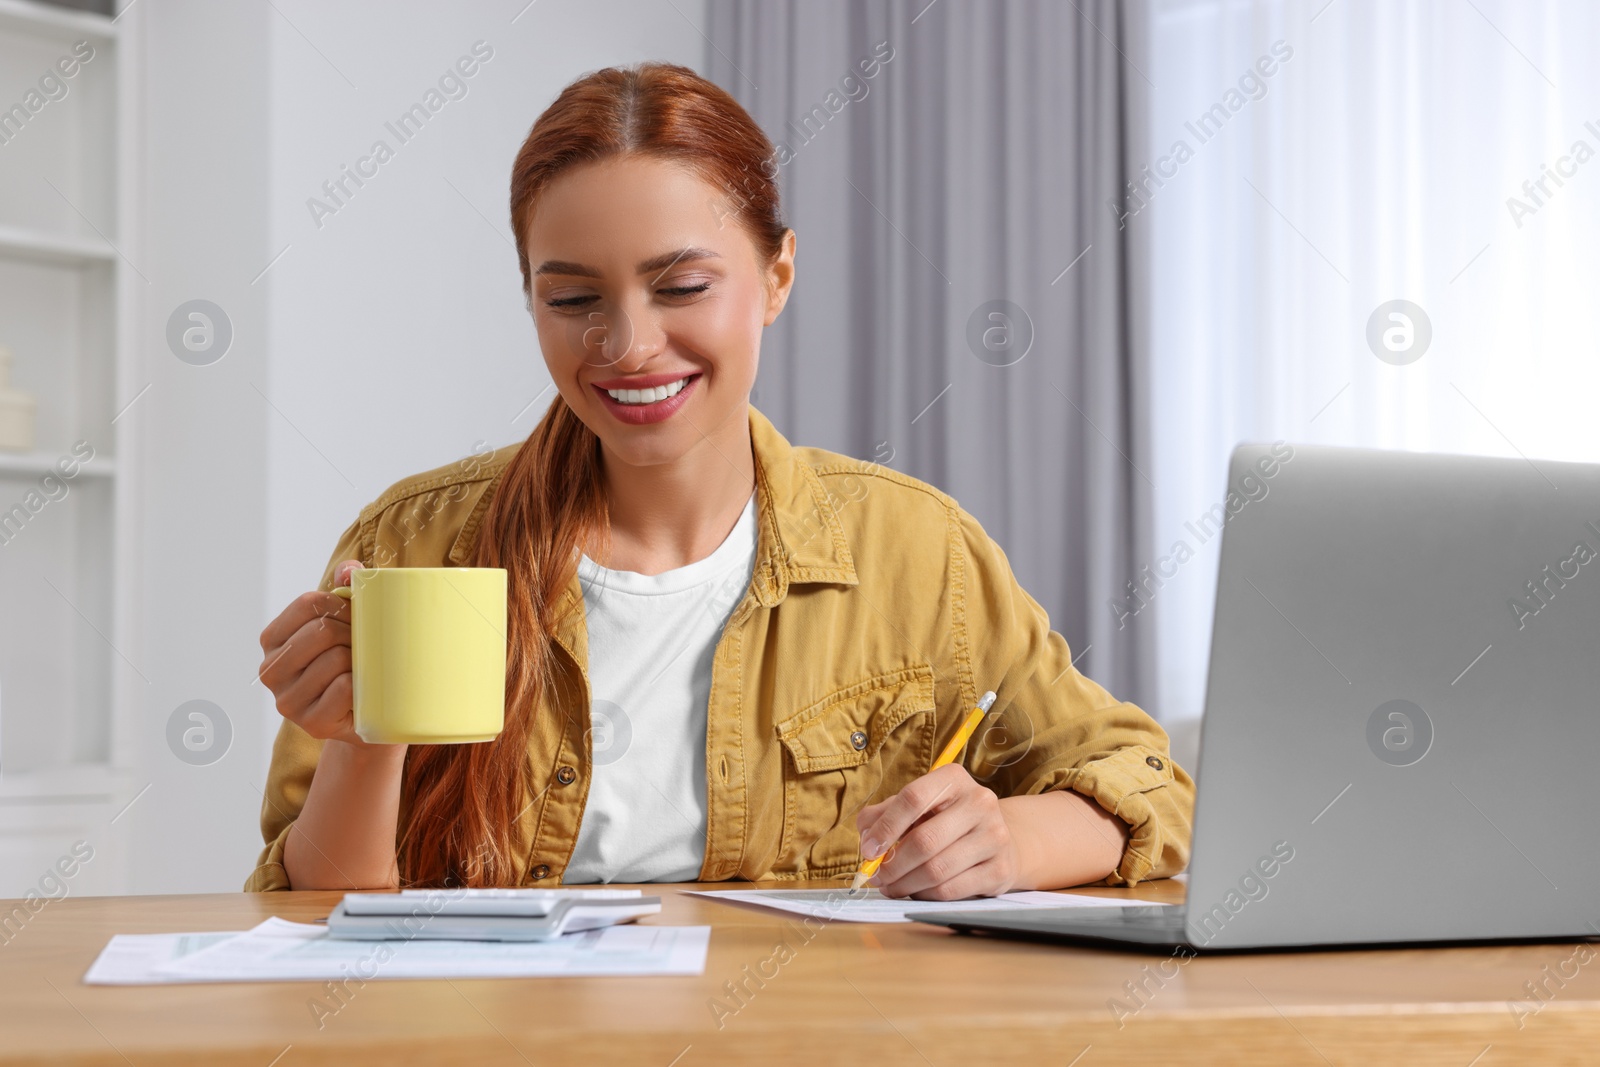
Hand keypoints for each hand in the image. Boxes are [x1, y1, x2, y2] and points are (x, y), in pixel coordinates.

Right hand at [258, 559, 393, 749]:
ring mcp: (288, 701)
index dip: (342, 605)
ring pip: (335, 660)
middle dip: (354, 633)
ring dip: (360, 661)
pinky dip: (362, 686)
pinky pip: (344, 689)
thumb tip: (350, 571)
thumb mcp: (348, 622)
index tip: (357, 617)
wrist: (370, 713)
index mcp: (273, 640)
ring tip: (364, 669)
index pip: (308, 604)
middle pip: (322, 631)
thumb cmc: (355, 659)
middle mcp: (270, 670)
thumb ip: (346, 589)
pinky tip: (362, 693)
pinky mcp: (311, 724)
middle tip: (366, 645)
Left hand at [855, 763, 1019, 899]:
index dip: (886, 827)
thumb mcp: (916, 807)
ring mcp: (994, 836)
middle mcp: (980, 802)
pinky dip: (925, 895)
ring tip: (891, 887)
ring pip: (937, 870)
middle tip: (876, 878)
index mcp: (953, 779)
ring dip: (905, 884)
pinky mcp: (1000, 869)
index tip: (868, 851)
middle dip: (892, 865)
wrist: (997, 837)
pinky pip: (951, 890)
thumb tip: (867, 842)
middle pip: (925, 840)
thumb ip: (883, 816)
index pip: (913, 798)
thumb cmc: (944, 820)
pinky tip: (916, 891)